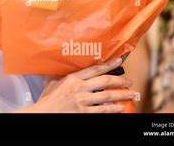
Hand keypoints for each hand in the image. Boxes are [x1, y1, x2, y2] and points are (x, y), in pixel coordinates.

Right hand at [19, 57, 135, 112]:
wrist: (43, 113)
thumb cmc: (47, 99)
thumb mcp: (51, 83)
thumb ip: (58, 75)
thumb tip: (56, 66)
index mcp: (72, 78)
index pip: (95, 69)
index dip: (108, 64)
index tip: (119, 60)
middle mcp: (79, 88)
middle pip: (104, 81)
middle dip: (119, 80)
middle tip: (129, 81)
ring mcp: (82, 100)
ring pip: (107, 95)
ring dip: (121, 94)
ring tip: (130, 93)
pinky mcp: (83, 112)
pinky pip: (102, 110)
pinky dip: (113, 108)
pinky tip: (120, 107)